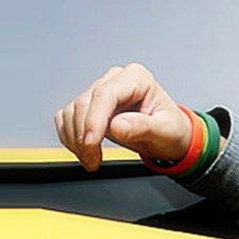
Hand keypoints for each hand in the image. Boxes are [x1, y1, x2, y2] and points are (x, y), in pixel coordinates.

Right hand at [55, 63, 191, 170]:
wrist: (168, 136)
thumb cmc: (171, 130)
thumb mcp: (165, 131)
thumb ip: (142, 127)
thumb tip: (116, 126)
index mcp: (137, 78)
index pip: (105, 94)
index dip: (93, 120)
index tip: (90, 143)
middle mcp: (116, 80)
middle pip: (85, 103)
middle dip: (84, 135)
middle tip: (93, 160)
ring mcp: (100, 92)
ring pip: (72, 111)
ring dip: (75, 139)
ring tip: (91, 159)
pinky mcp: (90, 106)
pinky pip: (67, 118)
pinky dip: (69, 137)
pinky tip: (83, 151)